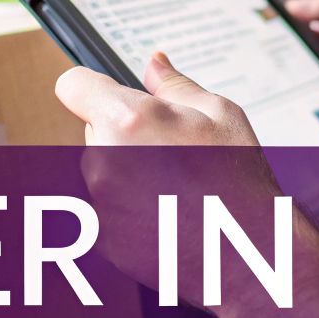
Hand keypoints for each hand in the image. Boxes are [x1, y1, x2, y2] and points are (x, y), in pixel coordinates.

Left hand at [56, 52, 280, 310]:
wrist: (245, 254)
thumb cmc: (237, 182)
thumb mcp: (219, 114)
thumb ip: (175, 84)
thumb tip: (153, 64)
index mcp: (128, 121)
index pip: (73, 85)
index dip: (91, 86)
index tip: (106, 92)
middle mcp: (103, 160)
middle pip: (94, 127)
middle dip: (123, 129)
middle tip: (170, 145)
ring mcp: (100, 202)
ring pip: (103, 166)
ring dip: (127, 167)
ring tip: (175, 182)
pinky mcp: (103, 235)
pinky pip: (109, 203)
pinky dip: (131, 202)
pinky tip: (168, 208)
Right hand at [285, 0, 318, 92]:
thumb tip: (297, 4)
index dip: (298, 3)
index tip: (281, 10)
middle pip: (308, 23)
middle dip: (293, 26)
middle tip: (278, 31)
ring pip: (312, 47)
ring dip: (300, 48)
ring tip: (286, 49)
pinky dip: (312, 69)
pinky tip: (303, 67)